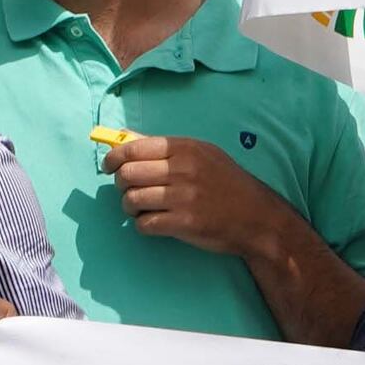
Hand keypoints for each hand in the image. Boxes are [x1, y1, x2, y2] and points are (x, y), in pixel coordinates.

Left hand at [102, 133, 274, 258]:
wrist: (256, 216)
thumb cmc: (225, 182)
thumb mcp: (201, 154)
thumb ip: (162, 147)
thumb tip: (123, 139)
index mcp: (184, 148)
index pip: (133, 148)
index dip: (113, 158)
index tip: (108, 167)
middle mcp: (183, 170)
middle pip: (127, 175)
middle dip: (121, 184)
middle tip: (128, 190)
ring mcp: (183, 198)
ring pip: (131, 200)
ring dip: (130, 207)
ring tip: (141, 208)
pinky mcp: (184, 223)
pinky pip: (144, 224)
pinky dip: (143, 225)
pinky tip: (154, 222)